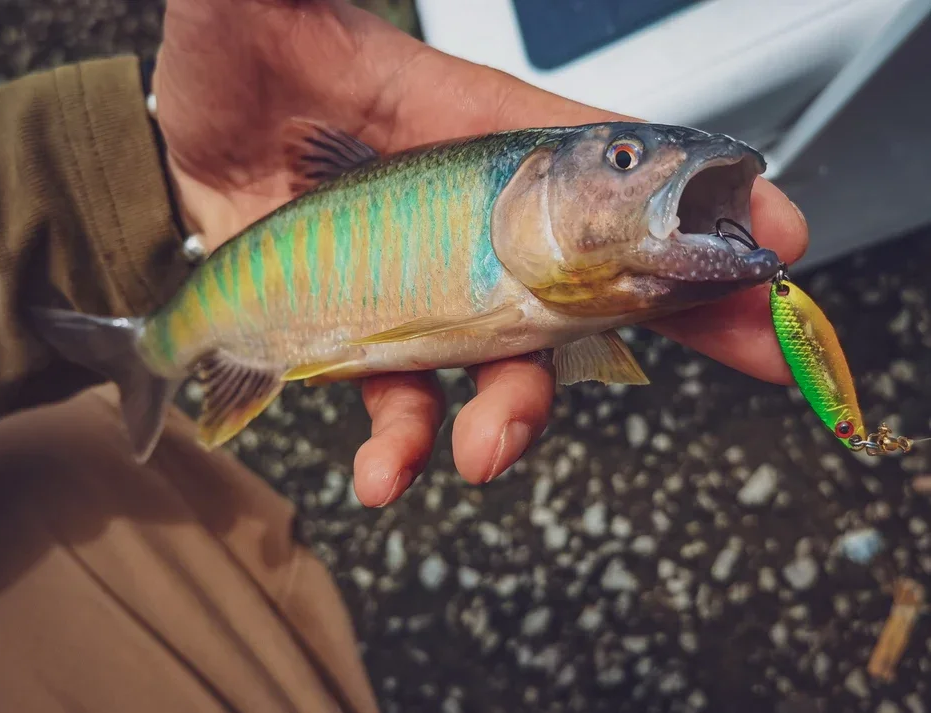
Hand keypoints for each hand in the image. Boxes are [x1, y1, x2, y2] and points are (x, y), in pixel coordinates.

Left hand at [153, 0, 807, 506]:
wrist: (193, 128)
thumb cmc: (263, 57)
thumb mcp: (311, 29)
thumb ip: (337, 18)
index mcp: (487, 146)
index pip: (617, 175)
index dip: (699, 212)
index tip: (779, 242)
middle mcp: (478, 230)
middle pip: (595, 286)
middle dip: (684, 323)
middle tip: (753, 351)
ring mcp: (426, 291)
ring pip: (499, 369)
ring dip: (508, 420)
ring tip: (484, 453)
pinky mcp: (362, 337)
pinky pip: (398, 407)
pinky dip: (400, 449)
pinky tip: (384, 475)